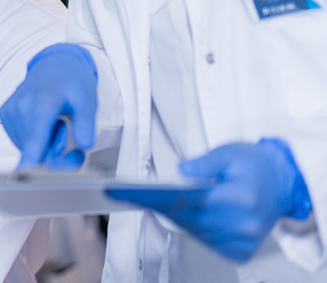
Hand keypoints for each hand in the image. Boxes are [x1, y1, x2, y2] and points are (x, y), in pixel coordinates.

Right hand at [0, 43, 97, 168]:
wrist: (54, 66)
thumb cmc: (72, 83)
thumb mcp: (88, 100)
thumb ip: (86, 124)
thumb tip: (84, 145)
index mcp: (43, 100)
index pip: (35, 137)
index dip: (30, 159)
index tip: (24, 176)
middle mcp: (21, 105)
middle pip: (35, 150)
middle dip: (55, 157)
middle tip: (75, 152)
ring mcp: (9, 109)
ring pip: (27, 149)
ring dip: (45, 148)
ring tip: (58, 127)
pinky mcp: (4, 114)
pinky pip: (21, 141)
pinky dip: (34, 141)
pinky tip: (44, 126)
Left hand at [107, 139, 312, 261]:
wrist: (283, 184)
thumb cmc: (254, 164)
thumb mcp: (229, 152)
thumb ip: (203, 163)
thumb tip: (181, 172)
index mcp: (240, 199)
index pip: (186, 200)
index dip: (151, 197)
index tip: (119, 191)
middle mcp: (241, 226)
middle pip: (186, 217)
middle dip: (155, 204)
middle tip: (122, 191)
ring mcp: (241, 242)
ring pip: (193, 230)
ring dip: (172, 214)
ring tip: (147, 198)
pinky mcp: (239, 250)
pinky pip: (205, 239)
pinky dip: (191, 224)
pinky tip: (180, 210)